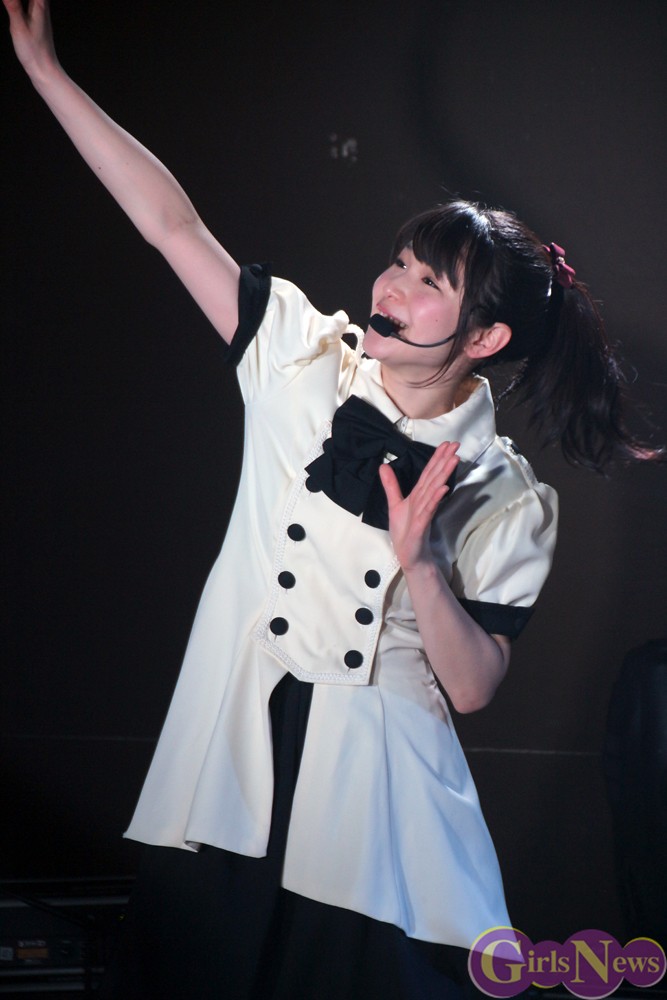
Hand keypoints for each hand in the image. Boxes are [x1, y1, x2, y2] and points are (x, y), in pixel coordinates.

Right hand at [3, 0, 58, 77]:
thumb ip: (13, 6)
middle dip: (16, 1)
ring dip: (20, 2)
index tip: (11, 2)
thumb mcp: (19, 27)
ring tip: (12, 4)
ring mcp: (41, 12)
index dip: (15, 0)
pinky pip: (32, 1)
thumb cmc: (34, 52)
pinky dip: (27, 2)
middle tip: (11, 3)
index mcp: (40, 5)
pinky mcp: (37, 18)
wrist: (46, 71)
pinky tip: (18, 6)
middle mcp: (42, 6)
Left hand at [379, 441, 458, 570]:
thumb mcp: (394, 504)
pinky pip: (429, 509)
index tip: (447, 443)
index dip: (436, 458)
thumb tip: (383, 465)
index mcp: (418, 495)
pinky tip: (443, 488)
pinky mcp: (421, 525)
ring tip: (454, 459)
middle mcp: (424, 501)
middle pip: (435, 477)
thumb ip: (391, 485)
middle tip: (457, 445)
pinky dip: (435, 498)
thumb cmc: (404, 532)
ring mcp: (424, 512)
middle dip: (445, 460)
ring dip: (444, 474)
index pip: (428, 473)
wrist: (409, 556)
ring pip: (434, 489)